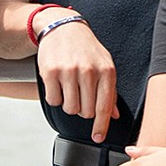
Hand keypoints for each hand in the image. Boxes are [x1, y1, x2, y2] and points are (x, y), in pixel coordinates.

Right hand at [35, 10, 119, 141]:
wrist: (63, 27)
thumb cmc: (86, 48)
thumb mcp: (105, 65)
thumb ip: (110, 91)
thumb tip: (114, 116)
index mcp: (106, 71)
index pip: (105, 107)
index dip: (101, 126)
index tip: (98, 138)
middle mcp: (88, 71)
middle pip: (86, 112)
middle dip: (83, 110)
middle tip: (80, 96)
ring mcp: (69, 72)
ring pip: (69, 109)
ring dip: (69, 104)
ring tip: (70, 88)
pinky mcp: (50, 72)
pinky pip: (53, 101)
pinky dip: (55, 97)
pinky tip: (58, 84)